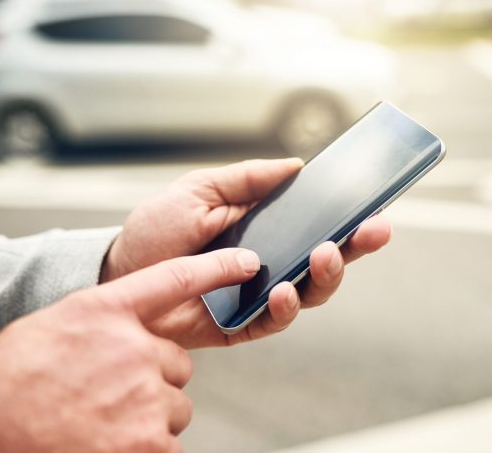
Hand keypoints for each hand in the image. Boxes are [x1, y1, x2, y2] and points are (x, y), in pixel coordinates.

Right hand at [0, 248, 262, 452]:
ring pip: (174, 409)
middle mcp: (133, 350)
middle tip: (107, 395)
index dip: (217, 268)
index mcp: (109, 314)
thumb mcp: (63, 324)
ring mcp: (143, 398)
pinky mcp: (147, 444)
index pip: (177, 279)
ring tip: (99, 421)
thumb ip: (113, 319)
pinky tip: (106, 442)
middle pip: (177, 368)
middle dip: (153, 382)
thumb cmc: (12, 380)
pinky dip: (145, 449)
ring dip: (148, 418)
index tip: (248, 262)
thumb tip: (148, 332)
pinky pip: (168, 445)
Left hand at [100, 159, 391, 348]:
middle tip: (373, 230)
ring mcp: (260, 295)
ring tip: (324, 254)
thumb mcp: (199, 190)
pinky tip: (284, 290)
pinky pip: (275, 319)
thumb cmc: (156, 231)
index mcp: (266, 228)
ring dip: (326, 275)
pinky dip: (285, 306)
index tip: (374, 205)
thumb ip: (246, 180)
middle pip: (326, 258)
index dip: (348, 216)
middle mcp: (271, 262)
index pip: (317, 223)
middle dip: (355, 245)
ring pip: (311, 292)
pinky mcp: (243, 325)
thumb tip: (296, 166)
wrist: (116, 274)